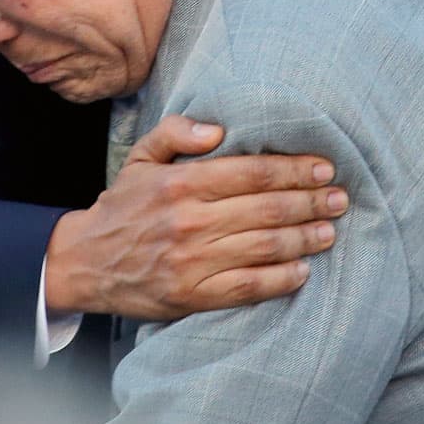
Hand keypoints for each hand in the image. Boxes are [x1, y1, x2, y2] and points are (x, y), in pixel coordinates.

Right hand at [43, 114, 347, 321]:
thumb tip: (219, 128)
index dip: (294, 169)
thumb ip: (178, 132)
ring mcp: (191, 261)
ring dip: (304, 239)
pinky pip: (247, 287)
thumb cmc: (122, 206)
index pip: (252, 172)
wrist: (83, 263)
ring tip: (329, 231)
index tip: (324, 168)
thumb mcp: (141, 157)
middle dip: (310, 202)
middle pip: (266, 209)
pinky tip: (303, 271)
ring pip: (263, 247)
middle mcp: (189, 221)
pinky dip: (280, 279)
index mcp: (182, 182)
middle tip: (340, 199)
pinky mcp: (191, 295)